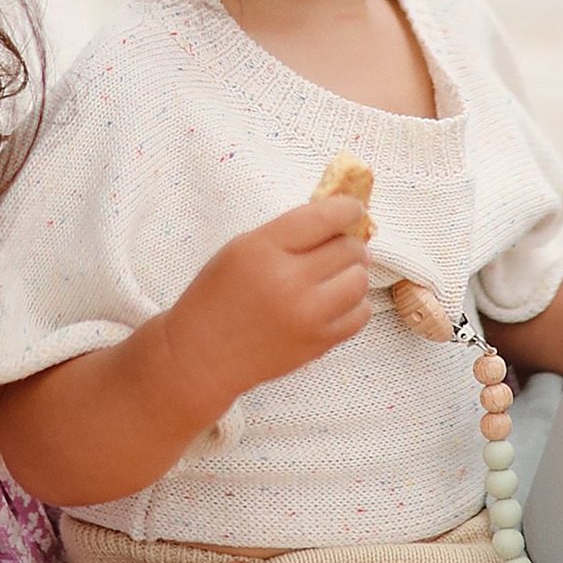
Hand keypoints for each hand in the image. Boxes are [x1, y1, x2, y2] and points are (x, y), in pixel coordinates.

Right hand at [165, 196, 370, 410]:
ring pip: (360, 280)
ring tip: (336, 277)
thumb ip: (287, 232)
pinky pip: (360, 314)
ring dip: (353, 274)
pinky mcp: (319, 342)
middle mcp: (289, 280)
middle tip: (337, 249)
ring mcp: (308, 315)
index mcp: (264, 249)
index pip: (325, 217)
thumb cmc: (218, 296)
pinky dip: (353, 305)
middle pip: (349, 248)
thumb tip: (339, 219)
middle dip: (348, 244)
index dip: (348, 208)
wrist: (202, 355)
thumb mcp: (241, 249)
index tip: (352, 209)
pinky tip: (334, 303)